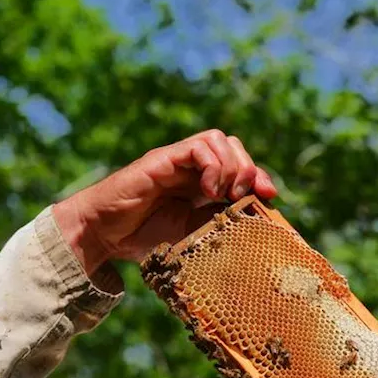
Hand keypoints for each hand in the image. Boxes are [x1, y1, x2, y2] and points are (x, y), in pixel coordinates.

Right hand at [52, 129, 277, 275]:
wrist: (106, 235)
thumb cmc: (147, 238)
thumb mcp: (196, 235)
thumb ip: (223, 226)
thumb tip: (259, 233)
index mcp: (203, 184)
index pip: (242, 166)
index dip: (260, 178)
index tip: (270, 199)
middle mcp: (192, 168)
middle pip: (234, 146)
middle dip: (250, 169)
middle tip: (246, 197)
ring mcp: (177, 161)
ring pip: (219, 140)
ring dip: (232, 166)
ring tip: (224, 195)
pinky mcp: (163, 159)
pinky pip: (198, 146)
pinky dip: (213, 165)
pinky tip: (210, 190)